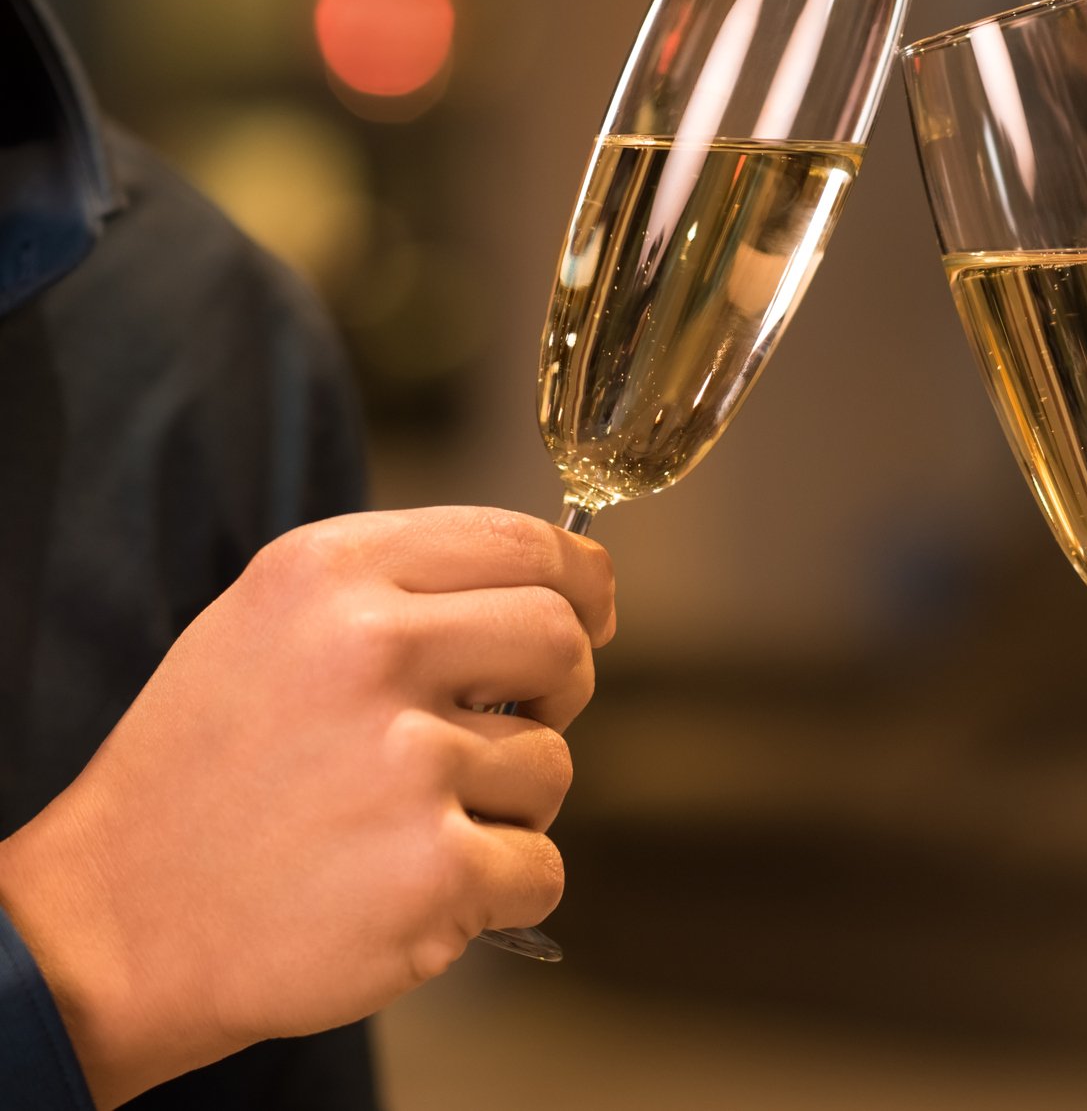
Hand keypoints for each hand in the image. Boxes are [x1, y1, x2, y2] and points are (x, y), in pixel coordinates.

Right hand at [0, 507, 615, 1107]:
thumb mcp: (272, 627)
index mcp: (332, 574)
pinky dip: (500, 892)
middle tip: (504, 729)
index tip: (591, 617)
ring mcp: (407, 762)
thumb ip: (404, 592)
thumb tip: (561, 591)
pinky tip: (416, 890)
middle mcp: (372, 650)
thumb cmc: (207, 775)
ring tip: (404, 826)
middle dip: (561, 689)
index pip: (522, 544)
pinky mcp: (434, 869)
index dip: (580, 584)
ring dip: (508, 805)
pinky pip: (542, 868)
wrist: (112, 926)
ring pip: (553, 764)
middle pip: (561, 639)